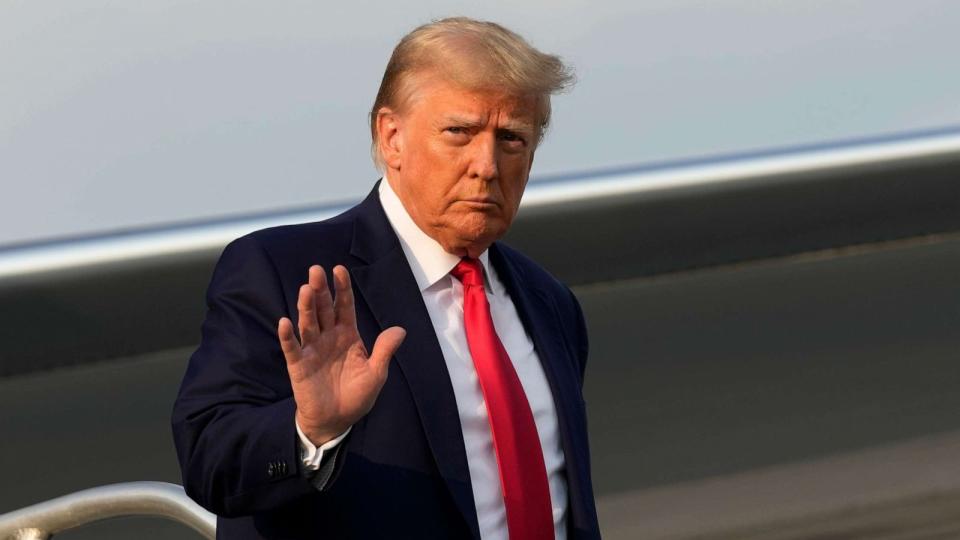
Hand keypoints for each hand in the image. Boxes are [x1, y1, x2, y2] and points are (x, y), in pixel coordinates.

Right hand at [278, 265, 405, 445]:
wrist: (336, 421)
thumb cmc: (356, 395)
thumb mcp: (376, 374)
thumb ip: (384, 351)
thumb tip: (400, 330)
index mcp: (347, 335)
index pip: (344, 306)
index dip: (342, 289)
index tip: (339, 269)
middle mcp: (328, 337)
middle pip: (324, 309)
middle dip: (321, 290)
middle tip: (316, 270)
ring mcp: (312, 349)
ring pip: (308, 323)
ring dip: (306, 306)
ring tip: (306, 289)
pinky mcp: (298, 365)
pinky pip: (292, 348)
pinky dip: (287, 336)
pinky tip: (284, 322)